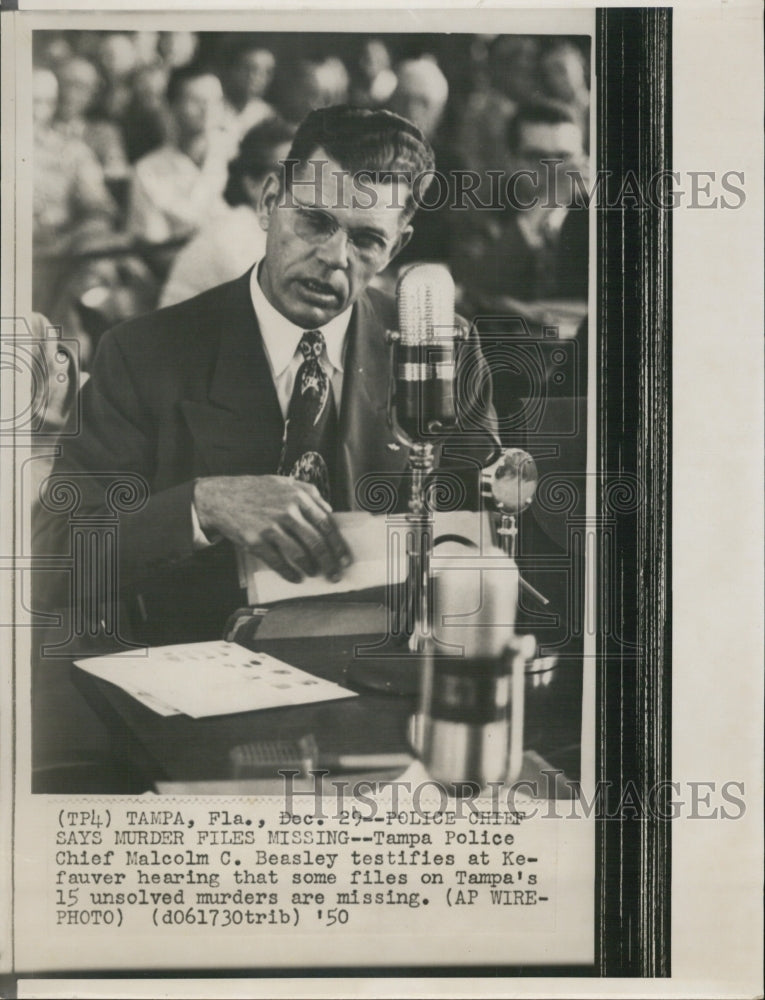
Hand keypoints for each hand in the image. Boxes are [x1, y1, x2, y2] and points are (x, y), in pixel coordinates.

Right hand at [193, 475, 352, 583]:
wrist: (220, 497)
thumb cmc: (254, 490)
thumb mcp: (282, 482)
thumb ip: (308, 492)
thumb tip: (328, 510)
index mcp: (297, 496)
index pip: (326, 524)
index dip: (338, 544)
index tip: (345, 558)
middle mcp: (286, 511)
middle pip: (316, 542)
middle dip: (329, 562)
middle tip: (335, 574)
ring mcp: (270, 526)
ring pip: (299, 553)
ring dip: (310, 567)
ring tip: (315, 573)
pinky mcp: (256, 540)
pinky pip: (278, 562)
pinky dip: (289, 573)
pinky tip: (295, 578)